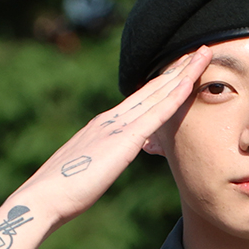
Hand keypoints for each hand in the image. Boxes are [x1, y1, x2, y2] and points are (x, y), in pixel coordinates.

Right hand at [11, 46, 211, 231]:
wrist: (44, 198)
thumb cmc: (62, 192)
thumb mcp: (88, 170)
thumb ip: (101, 161)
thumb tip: (106, 164)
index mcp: (103, 126)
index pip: (140, 99)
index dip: (163, 82)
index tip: (182, 68)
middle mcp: (111, 119)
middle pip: (152, 89)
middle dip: (178, 69)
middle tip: (201, 50)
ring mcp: (117, 126)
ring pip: (158, 94)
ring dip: (183, 73)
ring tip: (204, 53)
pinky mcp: (123, 139)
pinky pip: (156, 114)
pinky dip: (174, 96)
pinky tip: (190, 82)